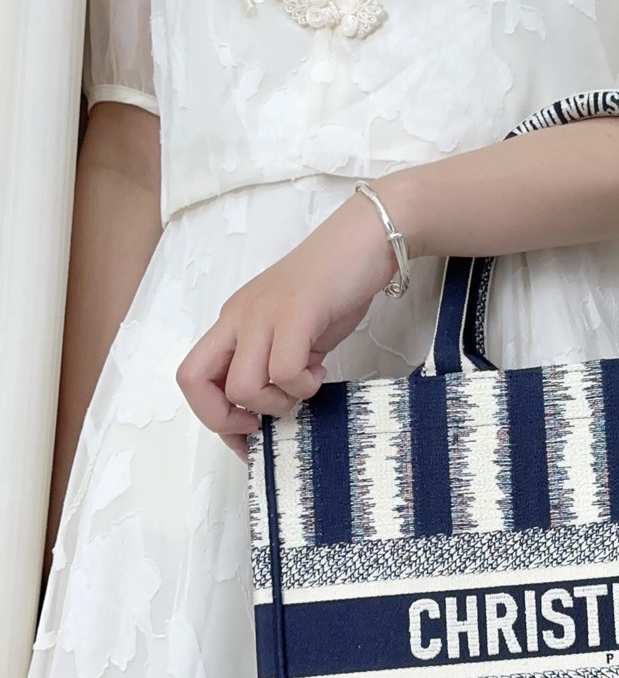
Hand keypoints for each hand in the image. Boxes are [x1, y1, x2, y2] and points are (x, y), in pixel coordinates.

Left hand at [177, 192, 398, 459]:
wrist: (365, 240)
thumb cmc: (334, 286)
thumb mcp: (293, 330)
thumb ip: (277, 363)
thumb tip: (274, 413)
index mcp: (233, 322)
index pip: (193, 376)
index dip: (213, 417)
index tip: (248, 436)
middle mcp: (237, 318)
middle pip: (195, 381)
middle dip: (225, 419)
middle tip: (265, 422)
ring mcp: (263, 314)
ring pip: (243, 385)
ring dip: (278, 401)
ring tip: (306, 383)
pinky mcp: (295, 313)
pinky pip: (285, 370)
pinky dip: (305, 383)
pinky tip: (322, 367)